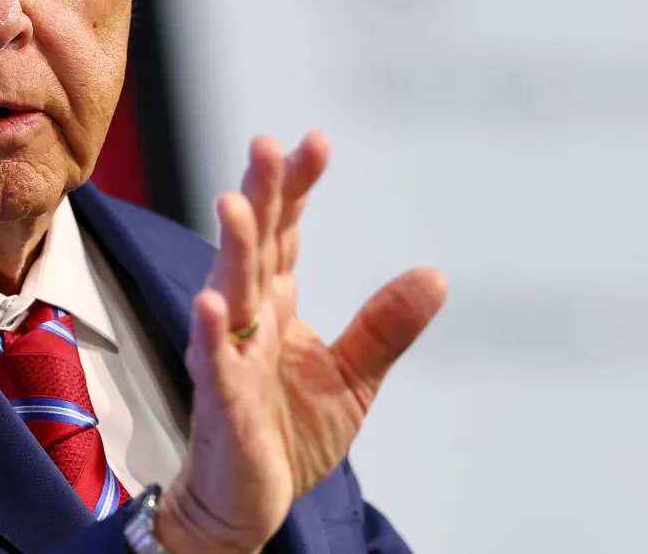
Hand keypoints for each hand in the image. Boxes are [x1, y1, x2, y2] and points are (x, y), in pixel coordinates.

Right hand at [156, 134, 447, 553]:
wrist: (244, 506)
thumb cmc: (285, 436)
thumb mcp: (353, 378)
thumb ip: (385, 327)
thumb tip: (436, 275)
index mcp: (276, 307)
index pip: (286, 234)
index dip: (297, 187)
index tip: (315, 140)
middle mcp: (248, 322)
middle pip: (255, 246)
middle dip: (261, 195)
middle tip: (265, 145)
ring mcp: (229, 361)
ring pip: (230, 293)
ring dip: (232, 249)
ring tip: (236, 205)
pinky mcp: (222, 407)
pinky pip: (215, 367)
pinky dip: (212, 337)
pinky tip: (212, 304)